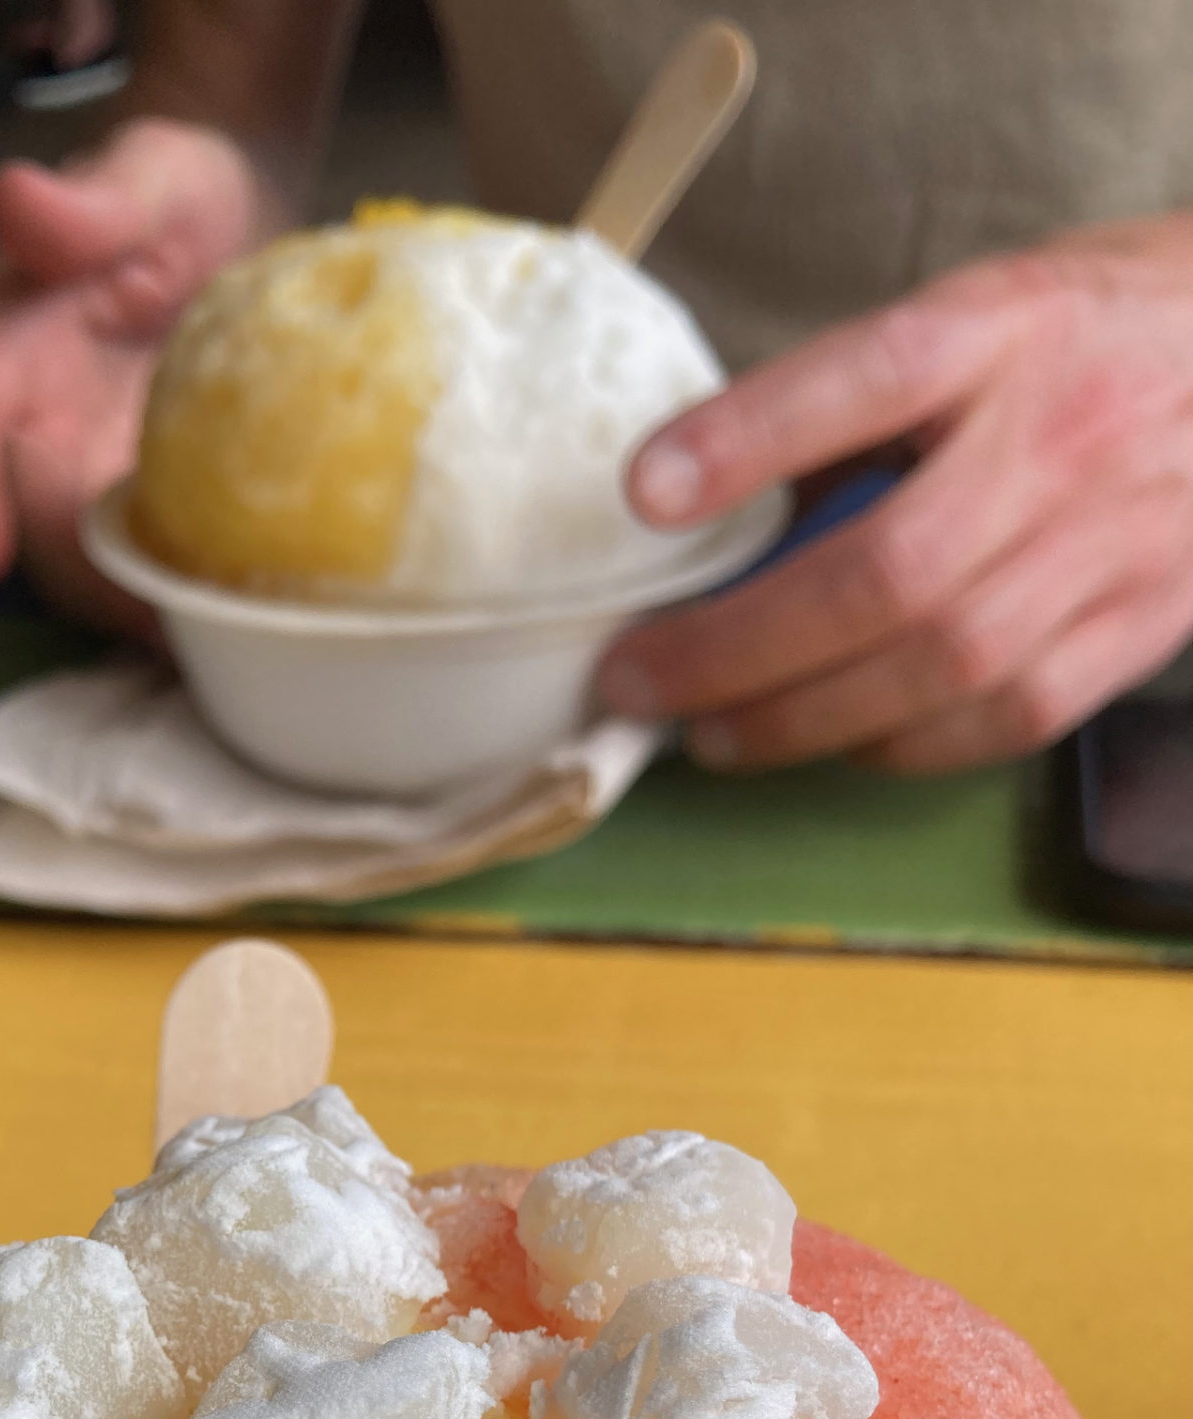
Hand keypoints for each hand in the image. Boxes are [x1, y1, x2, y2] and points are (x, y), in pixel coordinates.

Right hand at [0, 117, 273, 630]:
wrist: (237, 219)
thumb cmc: (176, 188)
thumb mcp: (143, 176)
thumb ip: (87, 205)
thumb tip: (17, 199)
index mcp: (7, 347)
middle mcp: (34, 425)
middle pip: (25, 522)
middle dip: (80, 576)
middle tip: (152, 615)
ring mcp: (89, 473)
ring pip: (83, 563)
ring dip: (131, 604)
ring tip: (202, 630)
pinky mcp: (145, 500)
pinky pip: (143, 561)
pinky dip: (177, 594)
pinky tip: (236, 610)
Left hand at [595, 216, 1192, 772]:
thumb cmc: (1095, 334)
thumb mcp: (986, 312)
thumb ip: (865, 402)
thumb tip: (719, 509)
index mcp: (1009, 329)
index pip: (873, 374)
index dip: (752, 437)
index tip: (645, 492)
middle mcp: (1063, 438)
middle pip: (886, 572)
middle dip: (738, 647)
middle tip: (638, 681)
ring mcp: (1111, 541)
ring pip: (939, 666)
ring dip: (801, 719)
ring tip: (711, 735)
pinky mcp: (1141, 623)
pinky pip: (1004, 717)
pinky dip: (902, 745)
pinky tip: (836, 744)